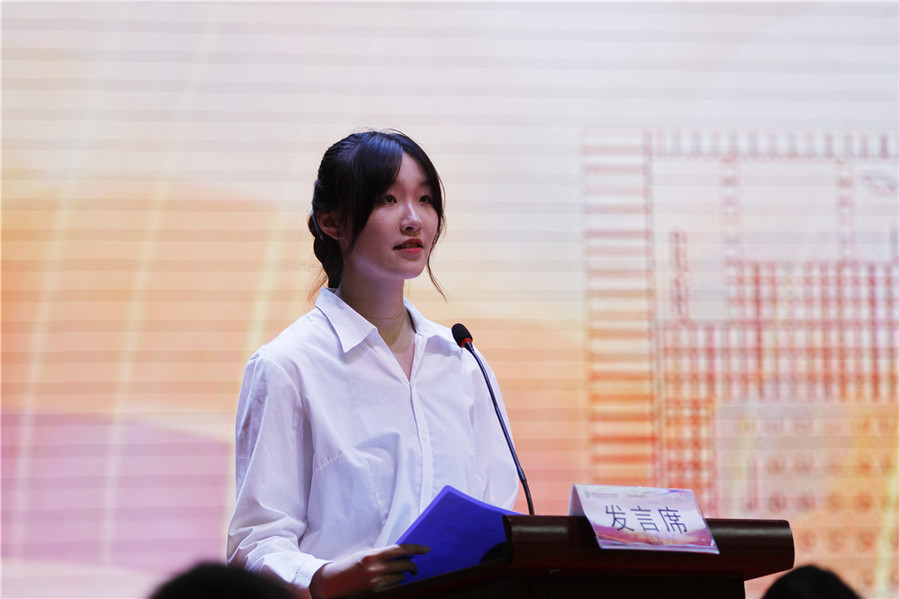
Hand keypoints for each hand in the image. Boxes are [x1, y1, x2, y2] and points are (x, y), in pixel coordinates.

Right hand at [309, 543, 429, 597]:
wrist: (333, 582)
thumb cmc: (350, 565)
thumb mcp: (365, 555)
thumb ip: (382, 555)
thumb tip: (403, 554)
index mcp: (372, 555)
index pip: (400, 549)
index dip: (416, 548)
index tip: (427, 549)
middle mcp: (375, 569)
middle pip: (404, 565)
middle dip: (412, 566)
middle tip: (414, 567)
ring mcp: (376, 583)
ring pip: (400, 578)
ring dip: (401, 575)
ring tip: (393, 574)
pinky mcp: (376, 593)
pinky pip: (394, 587)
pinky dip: (395, 583)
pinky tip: (388, 581)